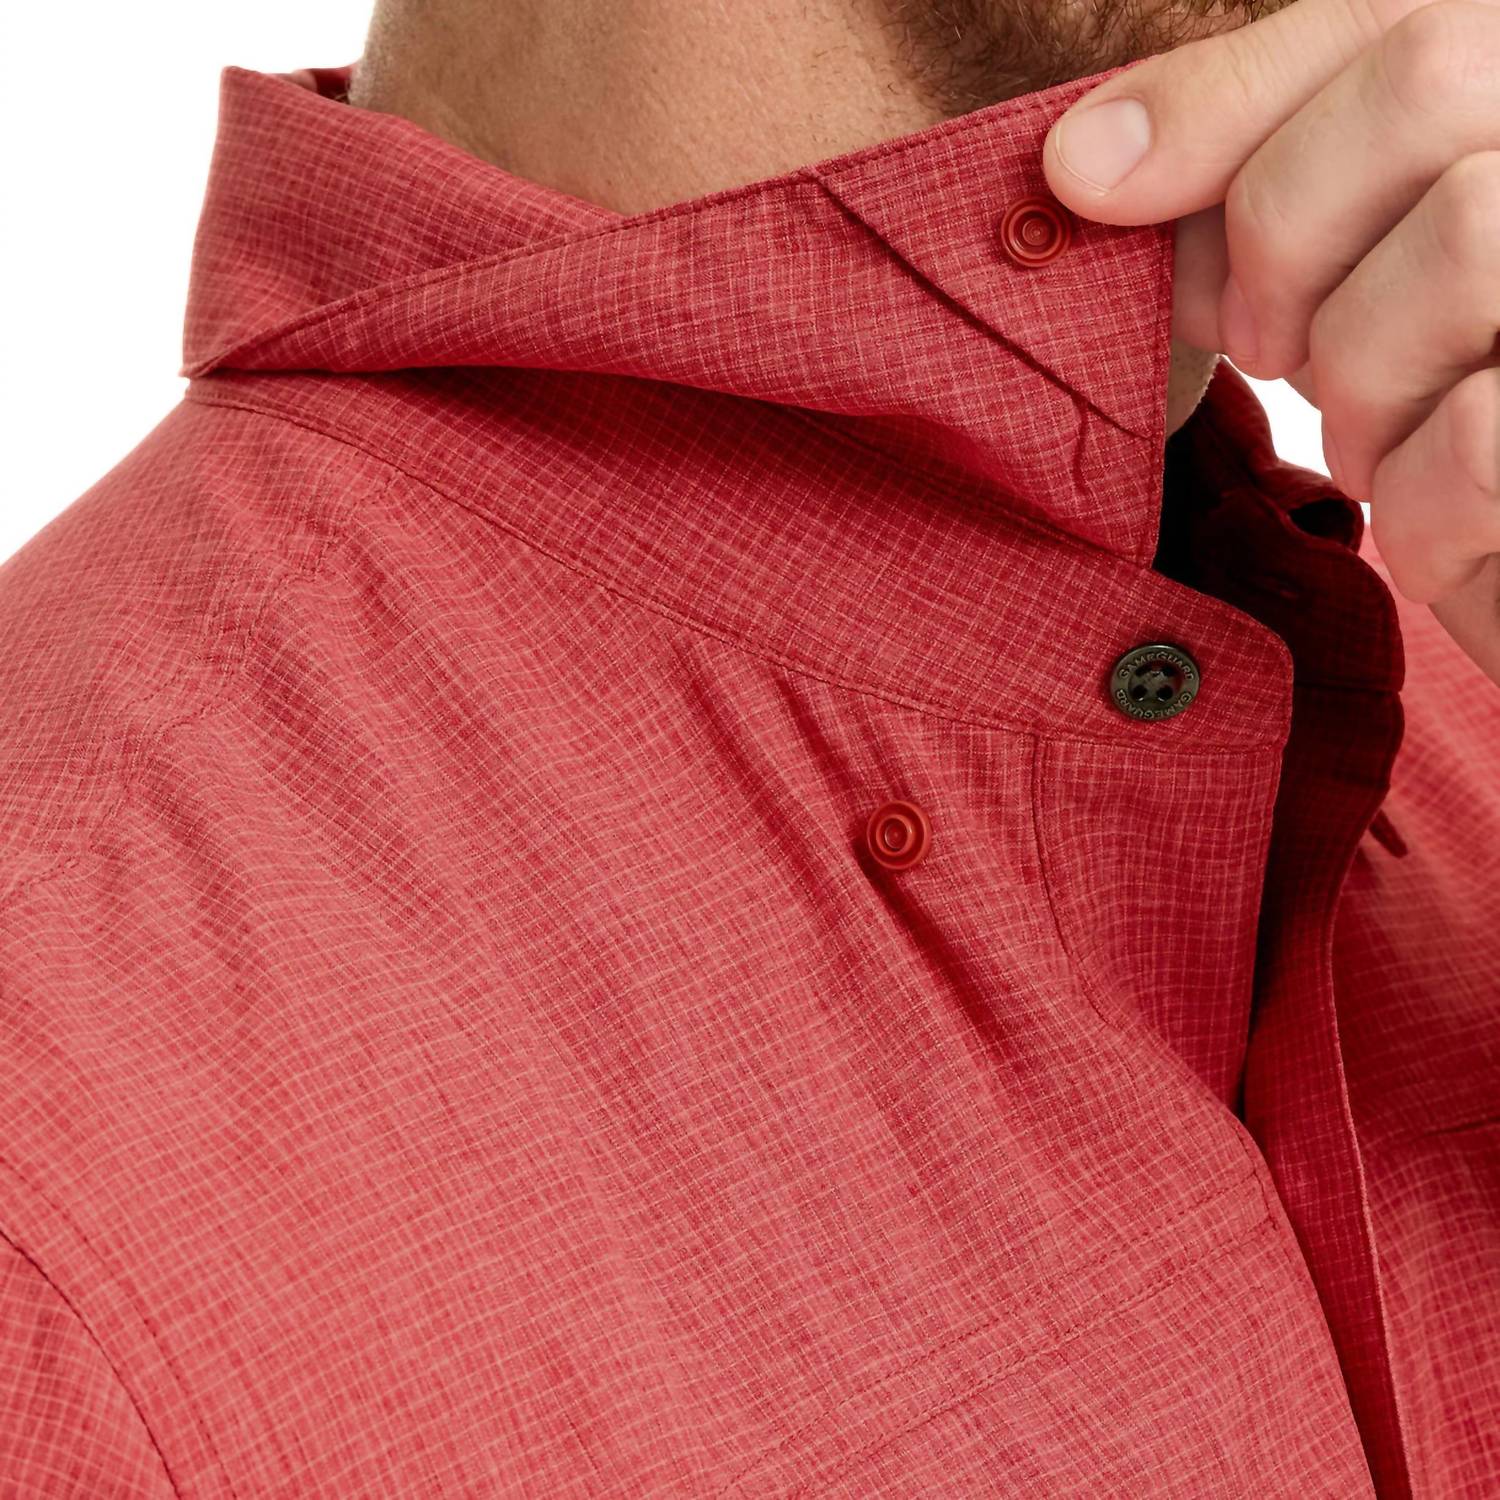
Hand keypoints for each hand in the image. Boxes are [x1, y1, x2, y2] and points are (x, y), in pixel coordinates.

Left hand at [1040, 0, 1499, 683]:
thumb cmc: (1452, 407)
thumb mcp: (1353, 281)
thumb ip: (1251, 189)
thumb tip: (1081, 161)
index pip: (1392, 19)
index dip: (1221, 102)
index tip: (1084, 181)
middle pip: (1427, 85)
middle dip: (1288, 240)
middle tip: (1267, 346)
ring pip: (1464, 241)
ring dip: (1360, 390)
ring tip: (1376, 445)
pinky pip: (1482, 430)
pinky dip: (1420, 508)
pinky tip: (1429, 531)